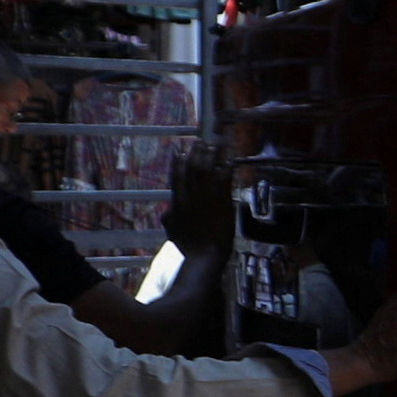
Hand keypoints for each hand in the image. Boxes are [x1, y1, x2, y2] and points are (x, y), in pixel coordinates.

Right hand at [162, 144, 235, 258]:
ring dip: (212, 156)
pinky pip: (225, 181)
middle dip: (196, 154)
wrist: (203, 254)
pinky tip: (230, 160)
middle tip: (199, 141)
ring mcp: (208, 199)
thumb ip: (169, 217)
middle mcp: (192, 197)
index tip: (179, 151)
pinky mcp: (223, 203)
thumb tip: (167, 210)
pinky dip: (226, 169)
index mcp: (179, 202)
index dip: (177, 163)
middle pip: (193, 170)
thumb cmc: (188, 247)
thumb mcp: (173, 231)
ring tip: (214, 144)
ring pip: (209, 171)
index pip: (177, 178)